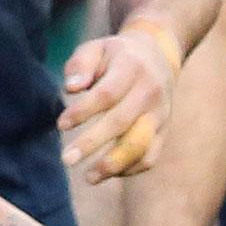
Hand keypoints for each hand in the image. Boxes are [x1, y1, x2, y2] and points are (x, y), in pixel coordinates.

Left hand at [60, 22, 181, 181]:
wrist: (159, 58)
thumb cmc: (116, 55)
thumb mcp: (96, 48)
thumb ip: (81, 65)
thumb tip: (70, 89)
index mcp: (132, 69)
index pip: (106, 95)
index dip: (83, 111)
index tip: (61, 125)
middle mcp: (150, 94)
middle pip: (122, 124)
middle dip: (93, 144)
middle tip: (67, 160)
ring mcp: (160, 116)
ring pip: (141, 146)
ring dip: (114, 165)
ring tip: (89, 178)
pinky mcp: (164, 132)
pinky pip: (150, 157)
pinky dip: (130, 169)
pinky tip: (108, 174)